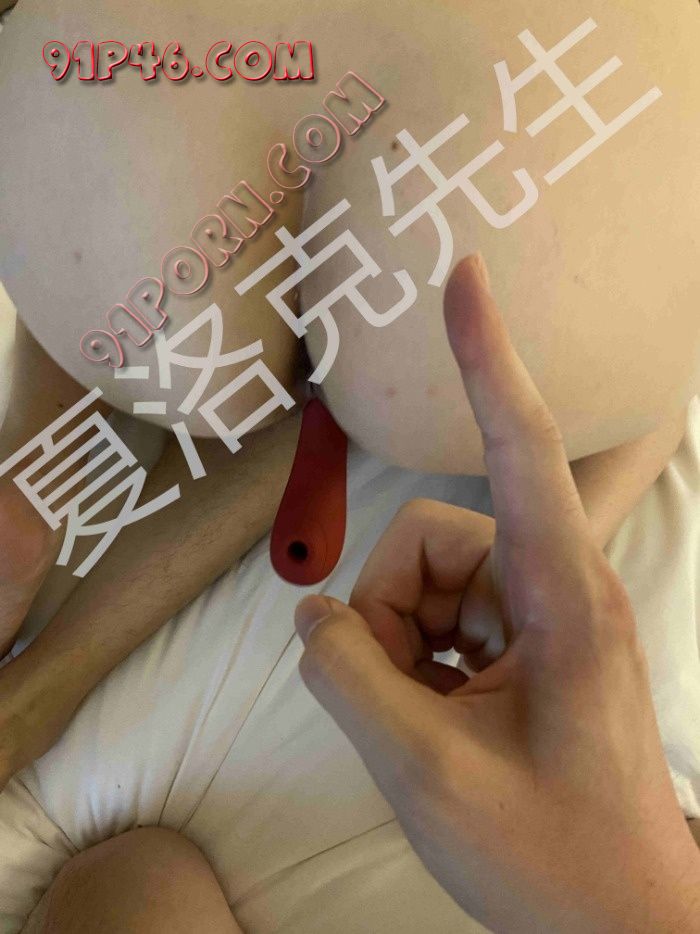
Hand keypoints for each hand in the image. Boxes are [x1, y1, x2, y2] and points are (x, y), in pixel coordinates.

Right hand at [294, 254, 699, 933]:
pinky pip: (436, 612)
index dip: (486, 359)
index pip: (519, 451)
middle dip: (388, 617)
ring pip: (423, 579)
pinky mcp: (523, 637)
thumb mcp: (427, 774)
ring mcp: (539, 610)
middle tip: (404, 704)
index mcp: (565, 598)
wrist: (619, 925)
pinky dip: (414, 660)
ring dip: (398, 646)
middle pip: (428, 540)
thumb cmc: (551, 861)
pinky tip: (440, 717)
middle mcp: (558, 584)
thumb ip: (349, 677)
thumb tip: (315, 616)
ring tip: (428, 722)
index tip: (464, 277)